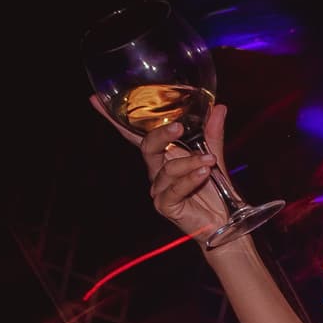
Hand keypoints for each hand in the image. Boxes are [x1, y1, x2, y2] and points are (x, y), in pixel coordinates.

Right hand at [90, 94, 228, 241]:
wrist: (225, 221)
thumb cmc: (215, 191)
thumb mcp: (213, 155)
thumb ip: (212, 134)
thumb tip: (220, 107)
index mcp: (163, 155)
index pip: (137, 135)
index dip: (116, 120)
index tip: (97, 101)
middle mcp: (157, 171)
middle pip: (147, 147)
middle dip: (161, 135)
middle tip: (178, 127)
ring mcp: (159, 189)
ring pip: (167, 169)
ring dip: (191, 162)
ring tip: (211, 160)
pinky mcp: (165, 206)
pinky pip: (175, 188)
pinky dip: (190, 179)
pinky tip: (204, 173)